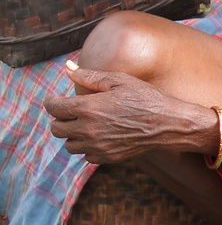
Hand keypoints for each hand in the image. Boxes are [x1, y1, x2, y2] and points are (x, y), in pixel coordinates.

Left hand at [44, 61, 203, 163]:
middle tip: (70, 112)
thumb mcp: (119, 80)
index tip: (55, 99)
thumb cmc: (145, 98)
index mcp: (89, 108)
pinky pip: (86, 156)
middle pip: (56, 129)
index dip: (51, 102)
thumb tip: (68, 68)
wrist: (168, 124)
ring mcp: (98, 146)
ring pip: (69, 145)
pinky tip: (99, 136)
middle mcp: (89, 130)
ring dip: (72, 135)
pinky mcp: (108, 157)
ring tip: (85, 125)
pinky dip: (88, 147)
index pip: (54, 108)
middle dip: (59, 119)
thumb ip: (89, 76)